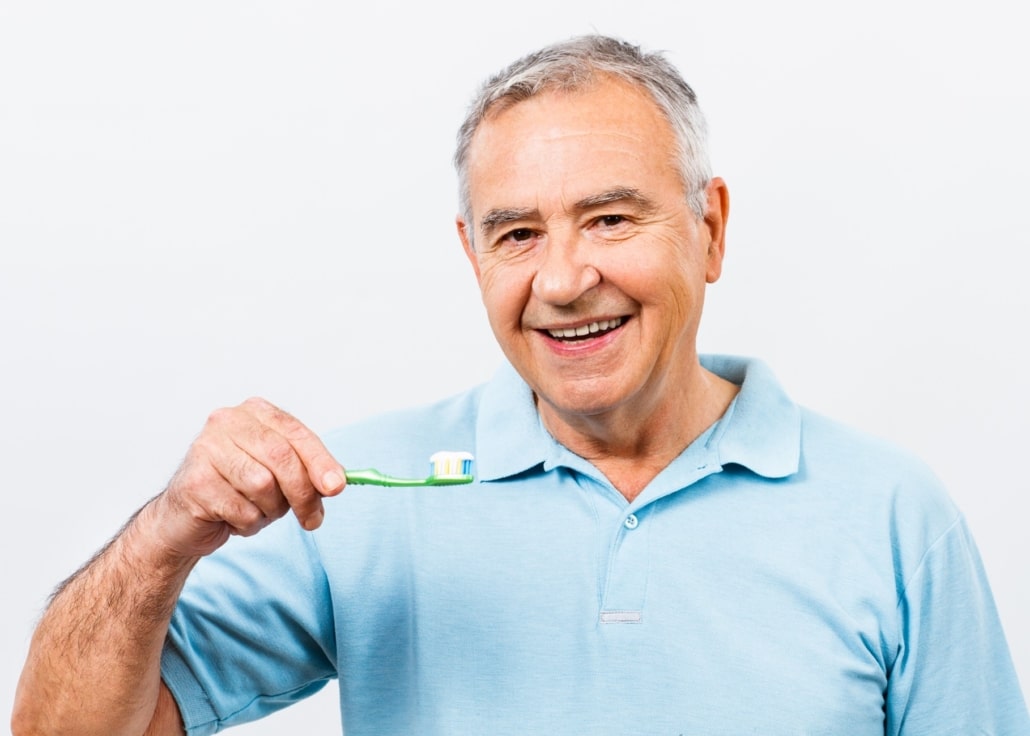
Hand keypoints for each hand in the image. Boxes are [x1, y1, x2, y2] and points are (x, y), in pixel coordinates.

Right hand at [146, 397, 345, 558]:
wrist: (184, 518)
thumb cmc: (236, 491)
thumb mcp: (278, 476)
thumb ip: (306, 472)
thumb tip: (336, 482)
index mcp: (254, 413)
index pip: (296, 432)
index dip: (320, 461)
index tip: (338, 486)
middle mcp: (227, 422)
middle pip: (282, 458)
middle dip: (304, 493)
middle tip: (312, 519)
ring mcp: (206, 449)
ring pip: (263, 485)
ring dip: (270, 511)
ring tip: (257, 512)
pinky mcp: (194, 481)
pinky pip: (242, 510)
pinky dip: (248, 524)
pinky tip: (233, 519)